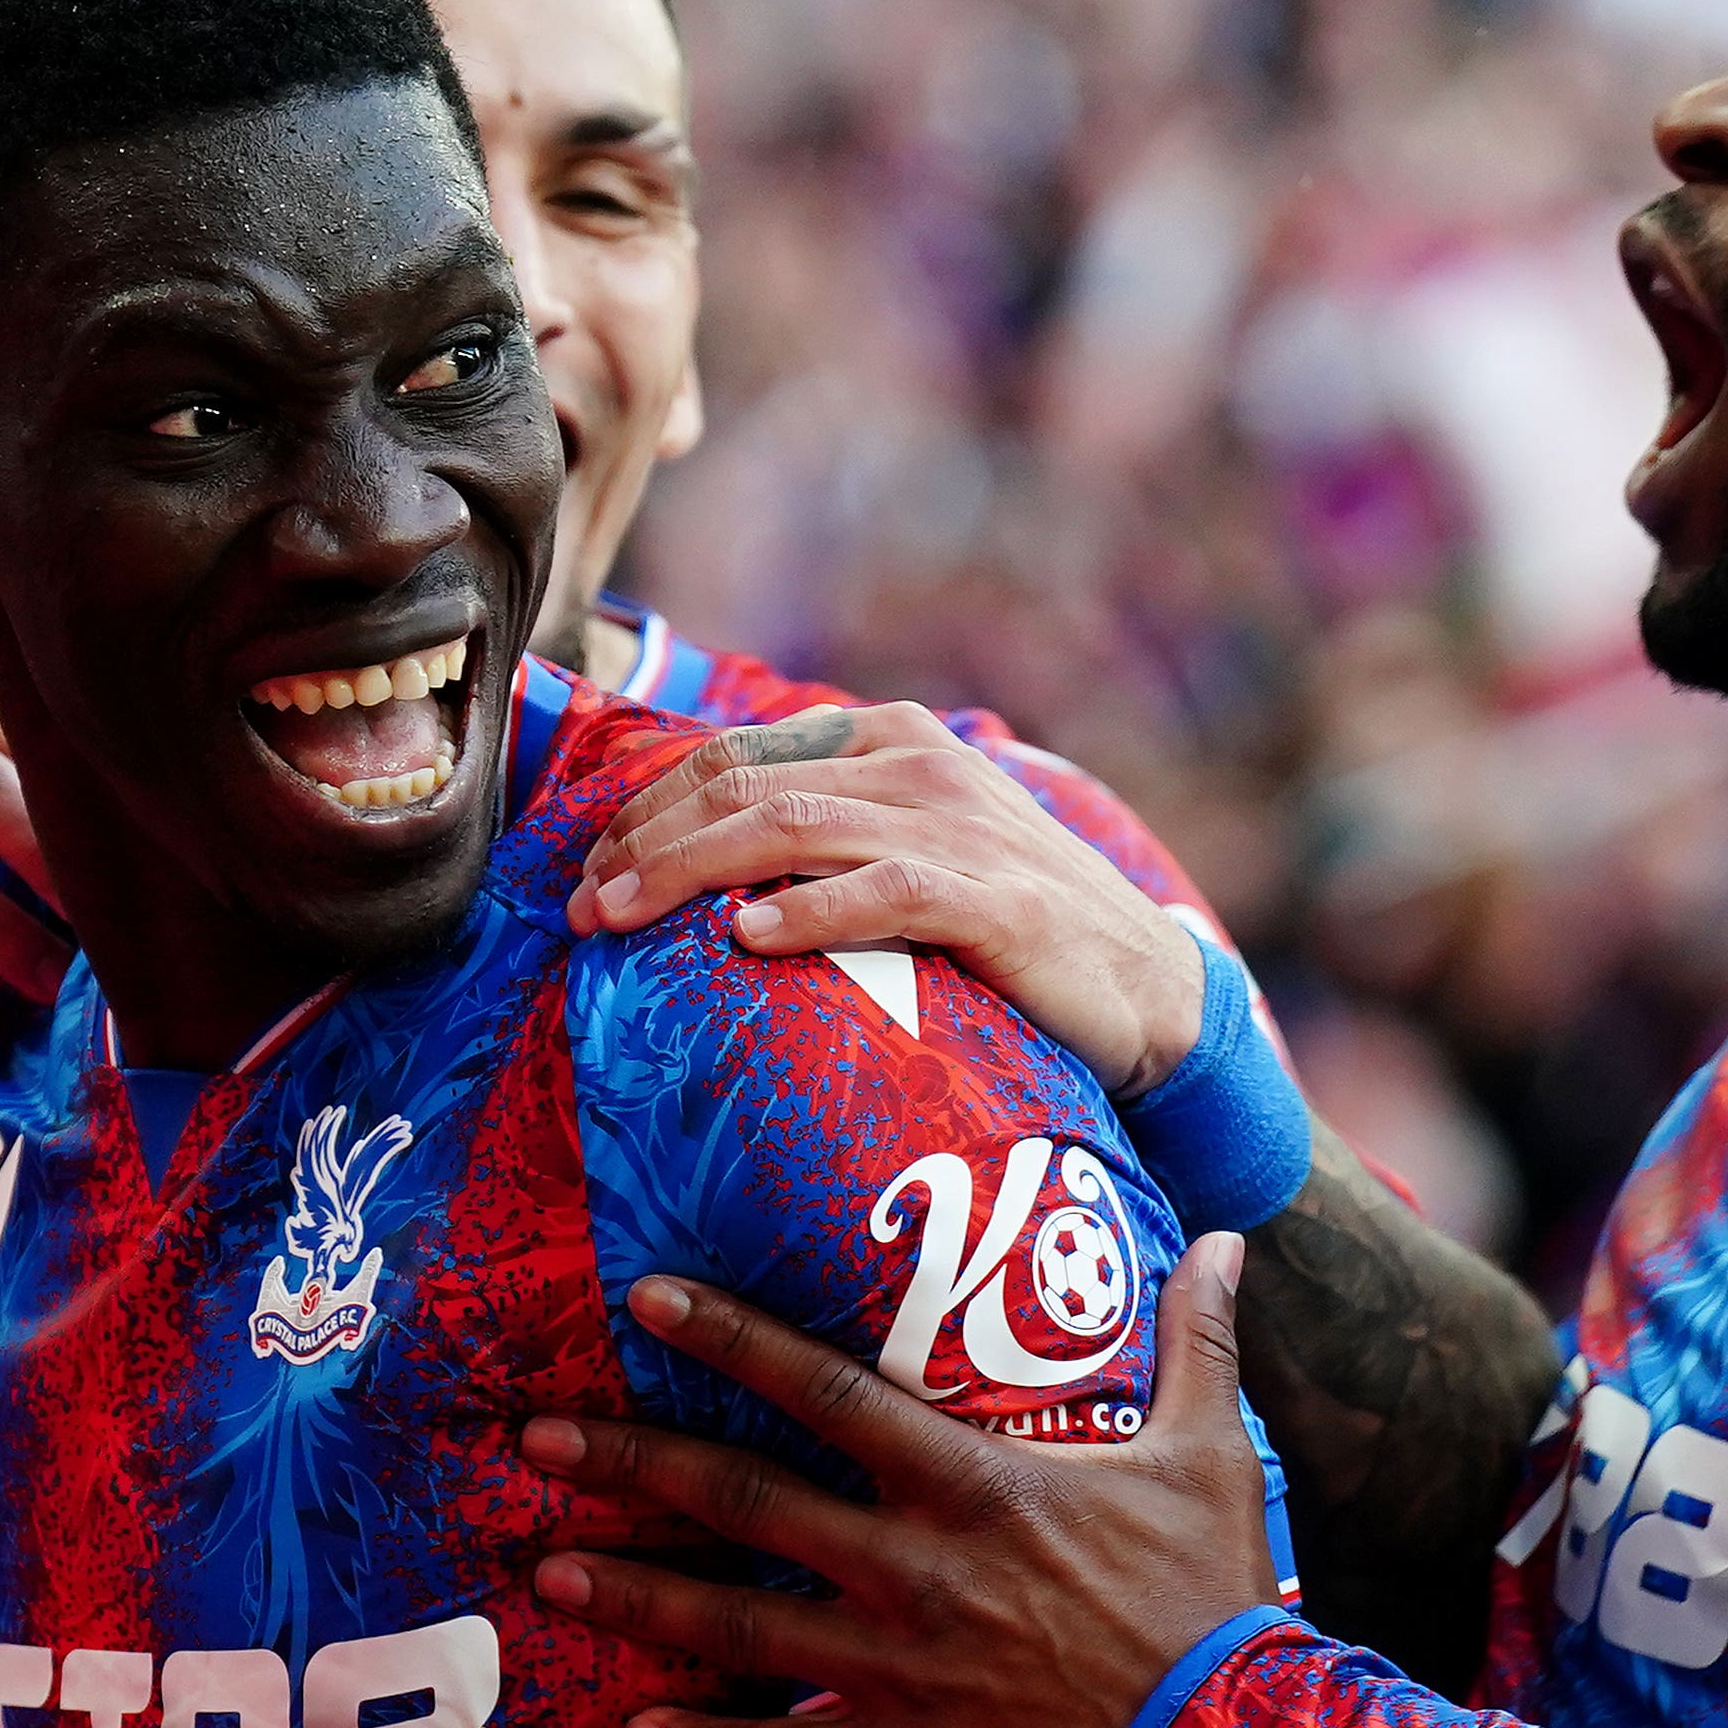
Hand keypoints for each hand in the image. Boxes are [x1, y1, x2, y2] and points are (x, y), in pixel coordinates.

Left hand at [518, 1234, 1275, 1727]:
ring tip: (547, 1574)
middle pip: (746, 1499)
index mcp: (976, 1485)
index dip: (732, 1340)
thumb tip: (1229, 1244)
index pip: (829, 1393)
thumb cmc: (1220, 1604)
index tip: (644, 1301)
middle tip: (533, 1438)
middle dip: (632, 1463)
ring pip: (736, 1627)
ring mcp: (899, 1672)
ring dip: (636, 1597)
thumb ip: (1199, 1347)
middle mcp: (916, 1569)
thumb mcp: (1216, 1461)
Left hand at [568, 704, 1209, 1098]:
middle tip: (581, 908)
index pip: (736, 754)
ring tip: (620, 919)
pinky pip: (884, 893)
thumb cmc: (1004, 933)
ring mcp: (958, 827)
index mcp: (890, 739)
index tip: (588, 872)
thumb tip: (690, 869)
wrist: (1146, 987)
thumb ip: (821, 841)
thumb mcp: (906, 858)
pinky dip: (809, 914)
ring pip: (792, 828)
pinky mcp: (994, 900)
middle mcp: (919, 765)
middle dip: (647, 844)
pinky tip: (748, 941)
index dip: (647, 809)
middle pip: (746, 786)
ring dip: (689, 873)